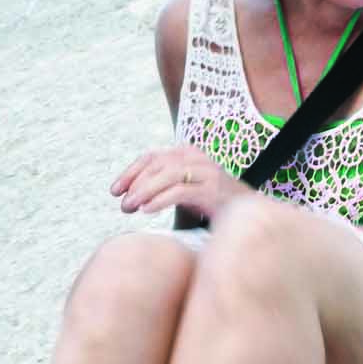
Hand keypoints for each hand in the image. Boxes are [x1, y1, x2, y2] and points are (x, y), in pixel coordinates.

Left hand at [111, 143, 241, 218]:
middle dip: (135, 183)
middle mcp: (196, 158)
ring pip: (167, 175)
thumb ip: (161, 184)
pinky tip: (148, 210)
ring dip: (144, 191)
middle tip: (122, 203)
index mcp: (187, 152)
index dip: (130, 172)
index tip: (115, 190)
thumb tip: (129, 195)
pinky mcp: (212, 190)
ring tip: (130, 207)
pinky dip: (161, 200)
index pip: (151, 157)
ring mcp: (206, 172)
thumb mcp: (184, 187)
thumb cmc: (212, 201)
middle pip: (157, 164)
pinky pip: (181, 191)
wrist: (247, 211)